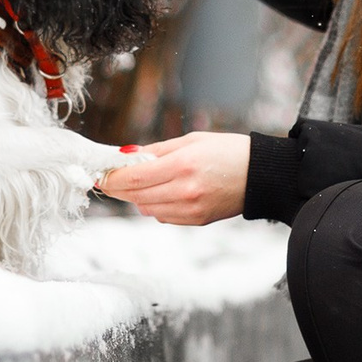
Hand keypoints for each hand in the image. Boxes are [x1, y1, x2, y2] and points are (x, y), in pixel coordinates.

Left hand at [99, 132, 250, 225]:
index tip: (101, 174)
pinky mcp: (197, 221)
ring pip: (147, 208)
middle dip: (119, 188)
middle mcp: (185, 190)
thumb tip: (126, 155)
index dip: (112, 177)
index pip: (135, 177)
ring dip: (136, 197)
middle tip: (108, 179)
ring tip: (138, 183)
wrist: (261, 175)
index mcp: (183, 165)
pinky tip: (160, 193)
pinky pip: (163, 216)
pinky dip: (155, 205)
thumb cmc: (228, 151)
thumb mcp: (191, 140)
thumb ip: (156, 150)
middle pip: (136, 195)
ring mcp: (191, 209)